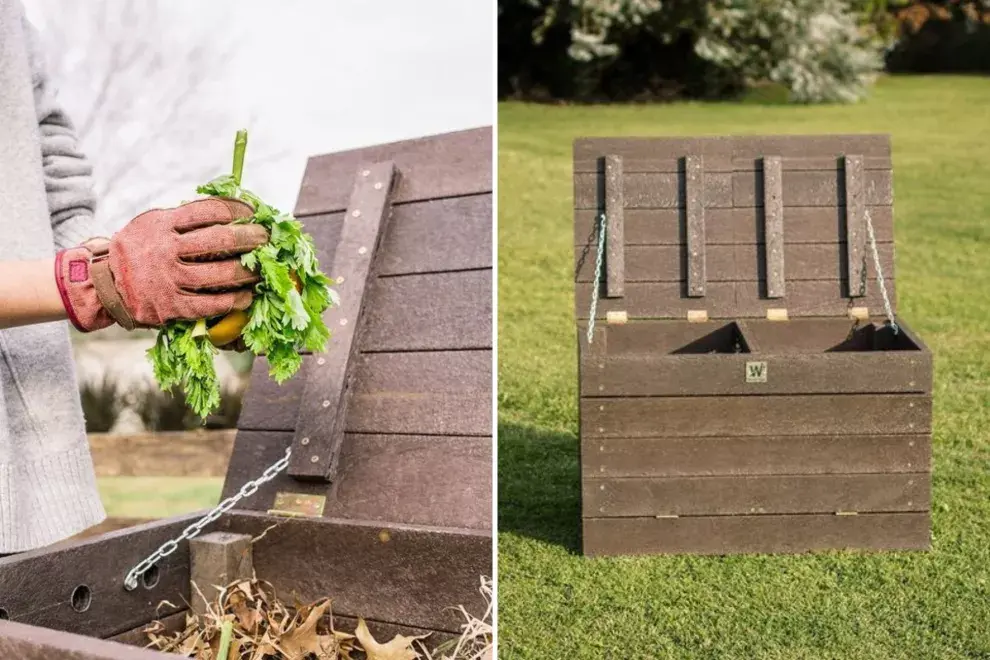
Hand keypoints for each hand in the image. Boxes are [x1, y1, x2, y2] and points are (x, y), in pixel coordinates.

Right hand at [55, 198, 267, 331]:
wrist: (105, 284)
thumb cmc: (137, 250)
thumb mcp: (151, 224)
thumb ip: (181, 219)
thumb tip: (227, 210)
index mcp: (162, 224)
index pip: (209, 211)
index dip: (237, 210)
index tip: (253, 212)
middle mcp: (166, 250)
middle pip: (220, 240)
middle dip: (250, 238)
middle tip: (266, 239)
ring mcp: (169, 279)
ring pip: (220, 274)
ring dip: (248, 271)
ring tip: (262, 269)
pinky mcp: (171, 306)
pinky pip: (211, 304)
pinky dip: (234, 300)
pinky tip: (247, 296)